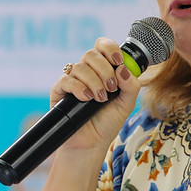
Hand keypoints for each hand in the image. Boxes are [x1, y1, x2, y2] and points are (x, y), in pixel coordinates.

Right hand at [50, 38, 141, 156]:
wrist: (91, 144)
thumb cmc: (107, 123)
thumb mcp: (126, 104)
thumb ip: (131, 85)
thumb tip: (123, 68)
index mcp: (103, 70)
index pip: (103, 46)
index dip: (110, 48)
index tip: (118, 61)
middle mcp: (87, 72)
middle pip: (91, 54)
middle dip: (104, 70)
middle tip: (111, 88)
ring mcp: (72, 80)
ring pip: (80, 66)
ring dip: (94, 82)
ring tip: (100, 99)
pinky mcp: (59, 91)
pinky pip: (66, 79)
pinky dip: (79, 88)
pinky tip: (86, 99)